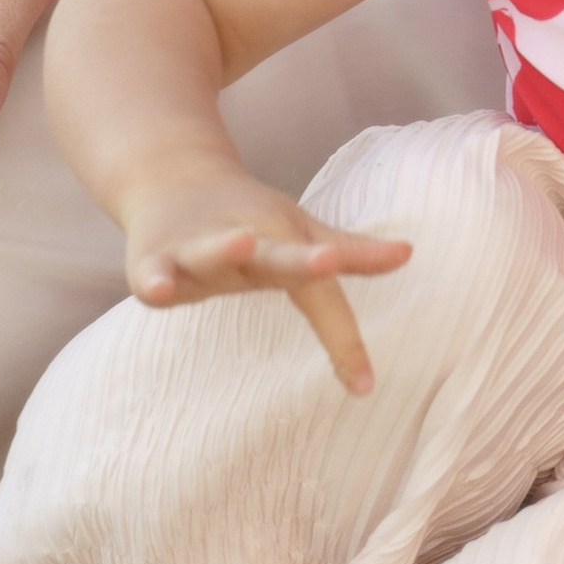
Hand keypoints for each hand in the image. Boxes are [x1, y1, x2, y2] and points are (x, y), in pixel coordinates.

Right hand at [118, 164, 411, 395]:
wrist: (173, 176)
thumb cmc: (248, 216)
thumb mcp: (299, 232)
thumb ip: (350, 253)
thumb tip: (409, 254)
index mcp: (285, 249)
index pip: (323, 297)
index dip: (344, 339)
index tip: (365, 387)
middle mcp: (247, 248)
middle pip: (277, 259)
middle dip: (302, 261)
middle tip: (327, 259)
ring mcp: (200, 250)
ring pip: (213, 254)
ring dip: (227, 249)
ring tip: (242, 244)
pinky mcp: (155, 256)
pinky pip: (155, 273)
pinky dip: (155, 278)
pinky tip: (157, 288)